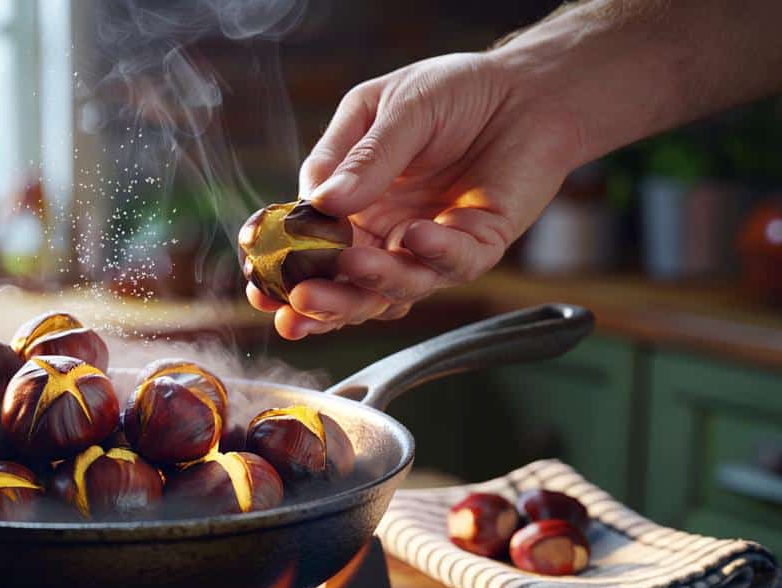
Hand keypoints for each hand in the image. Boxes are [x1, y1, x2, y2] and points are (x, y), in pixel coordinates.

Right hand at [249, 52, 583, 338]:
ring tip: (351, 264)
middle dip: (320, 303)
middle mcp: (386, 235)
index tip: (256, 281)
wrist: (525, 88)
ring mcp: (429, 246)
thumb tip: (321, 203)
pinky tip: (415, 235)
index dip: (281, 270)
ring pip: (396, 287)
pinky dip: (433, 254)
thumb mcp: (390, 109)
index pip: (307, 250)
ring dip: (370, 283)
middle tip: (294, 305)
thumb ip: (360, 156)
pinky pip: (453, 263)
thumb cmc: (451, 94)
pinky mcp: (477, 246)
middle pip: (347, 286)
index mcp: (351, 206)